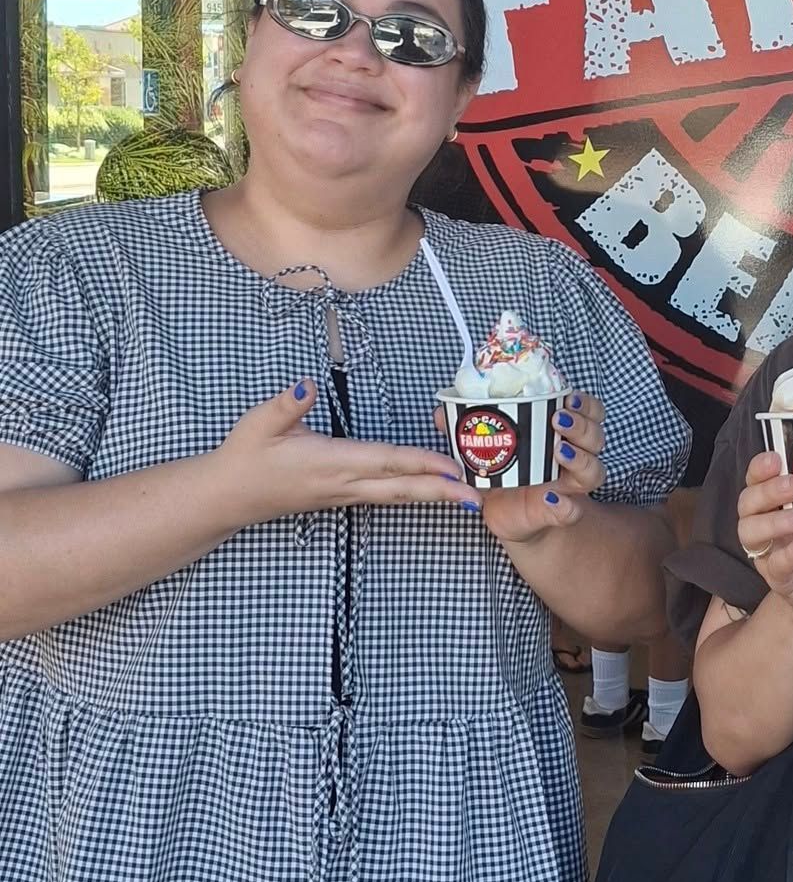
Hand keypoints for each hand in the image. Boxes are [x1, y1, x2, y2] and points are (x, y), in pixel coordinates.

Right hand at [215, 381, 473, 521]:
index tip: (450, 468)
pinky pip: (384, 497)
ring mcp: (343, 494)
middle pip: (400, 488)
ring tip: (466, 496)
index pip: (383, 462)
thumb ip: (286, 405)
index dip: (418, 464)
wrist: (228, 497)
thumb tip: (307, 384)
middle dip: (440, 492)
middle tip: (476, 497)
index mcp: (329, 462)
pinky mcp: (341, 496)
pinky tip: (430, 491)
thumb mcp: (258, 424)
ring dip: (431, 495)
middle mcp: (342, 482)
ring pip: (395, 496)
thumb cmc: (245, 457)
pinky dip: (412, 493)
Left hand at [432, 391, 604, 546]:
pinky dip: (566, 506)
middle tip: (558, 421)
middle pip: (596, 437)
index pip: (588, 412)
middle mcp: (574, 457)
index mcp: (560, 434)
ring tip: (558, 451)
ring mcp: (571, 486)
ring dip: (580, 458)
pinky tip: (553, 499)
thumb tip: (442, 413)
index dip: (585, 403)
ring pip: (595, 469)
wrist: (507, 515)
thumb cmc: (502, 474)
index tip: (568, 397)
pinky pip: (573, 511)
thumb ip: (466, 431)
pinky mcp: (562, 513)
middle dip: (582, 426)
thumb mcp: (484, 450)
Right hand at [735, 446, 792, 628]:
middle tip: (792, 484)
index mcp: (779, 499)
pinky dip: (789, 554)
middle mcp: (766, 521)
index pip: (757, 476)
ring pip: (752, 533)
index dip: (761, 465)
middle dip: (767, 490)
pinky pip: (776, 565)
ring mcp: (770, 551)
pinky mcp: (780, 578)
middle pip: (748, 501)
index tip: (776, 456)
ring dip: (776, 522)